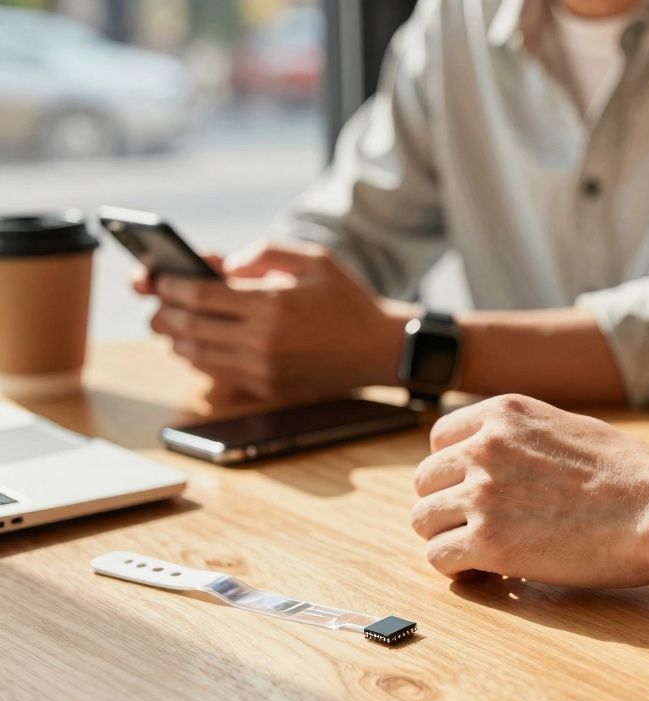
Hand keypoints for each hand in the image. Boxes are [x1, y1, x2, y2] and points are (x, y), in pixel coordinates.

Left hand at [137, 240, 418, 400]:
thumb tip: (220, 266)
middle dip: (162, 312)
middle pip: (186, 328)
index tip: (157, 276)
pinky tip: (196, 341)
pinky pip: (214, 373)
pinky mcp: (266, 387)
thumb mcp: (313, 259)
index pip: (199, 295)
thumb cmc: (347, 299)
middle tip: (155, 300)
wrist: (378, 349)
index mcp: (272, 304)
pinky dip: (196, 356)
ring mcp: (262, 369)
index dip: (169, 285)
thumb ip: (263, 252)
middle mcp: (262, 341)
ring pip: (193, 355)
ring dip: (174, 337)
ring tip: (171, 320)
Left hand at [411, 394, 648, 586]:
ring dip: (447, 538)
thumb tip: (506, 458)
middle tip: (476, 528)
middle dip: (447, 506)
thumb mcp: (569, 427)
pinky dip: (455, 569)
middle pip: (426, 481)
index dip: (453, 471)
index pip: (440, 440)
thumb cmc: (631, 475)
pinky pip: (438, 558)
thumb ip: (525, 437)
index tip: (471, 491)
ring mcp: (482, 494)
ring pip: (424, 520)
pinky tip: (482, 573)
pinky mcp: (488, 542)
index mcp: (503, 414)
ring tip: (479, 553)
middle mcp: (483, 447)